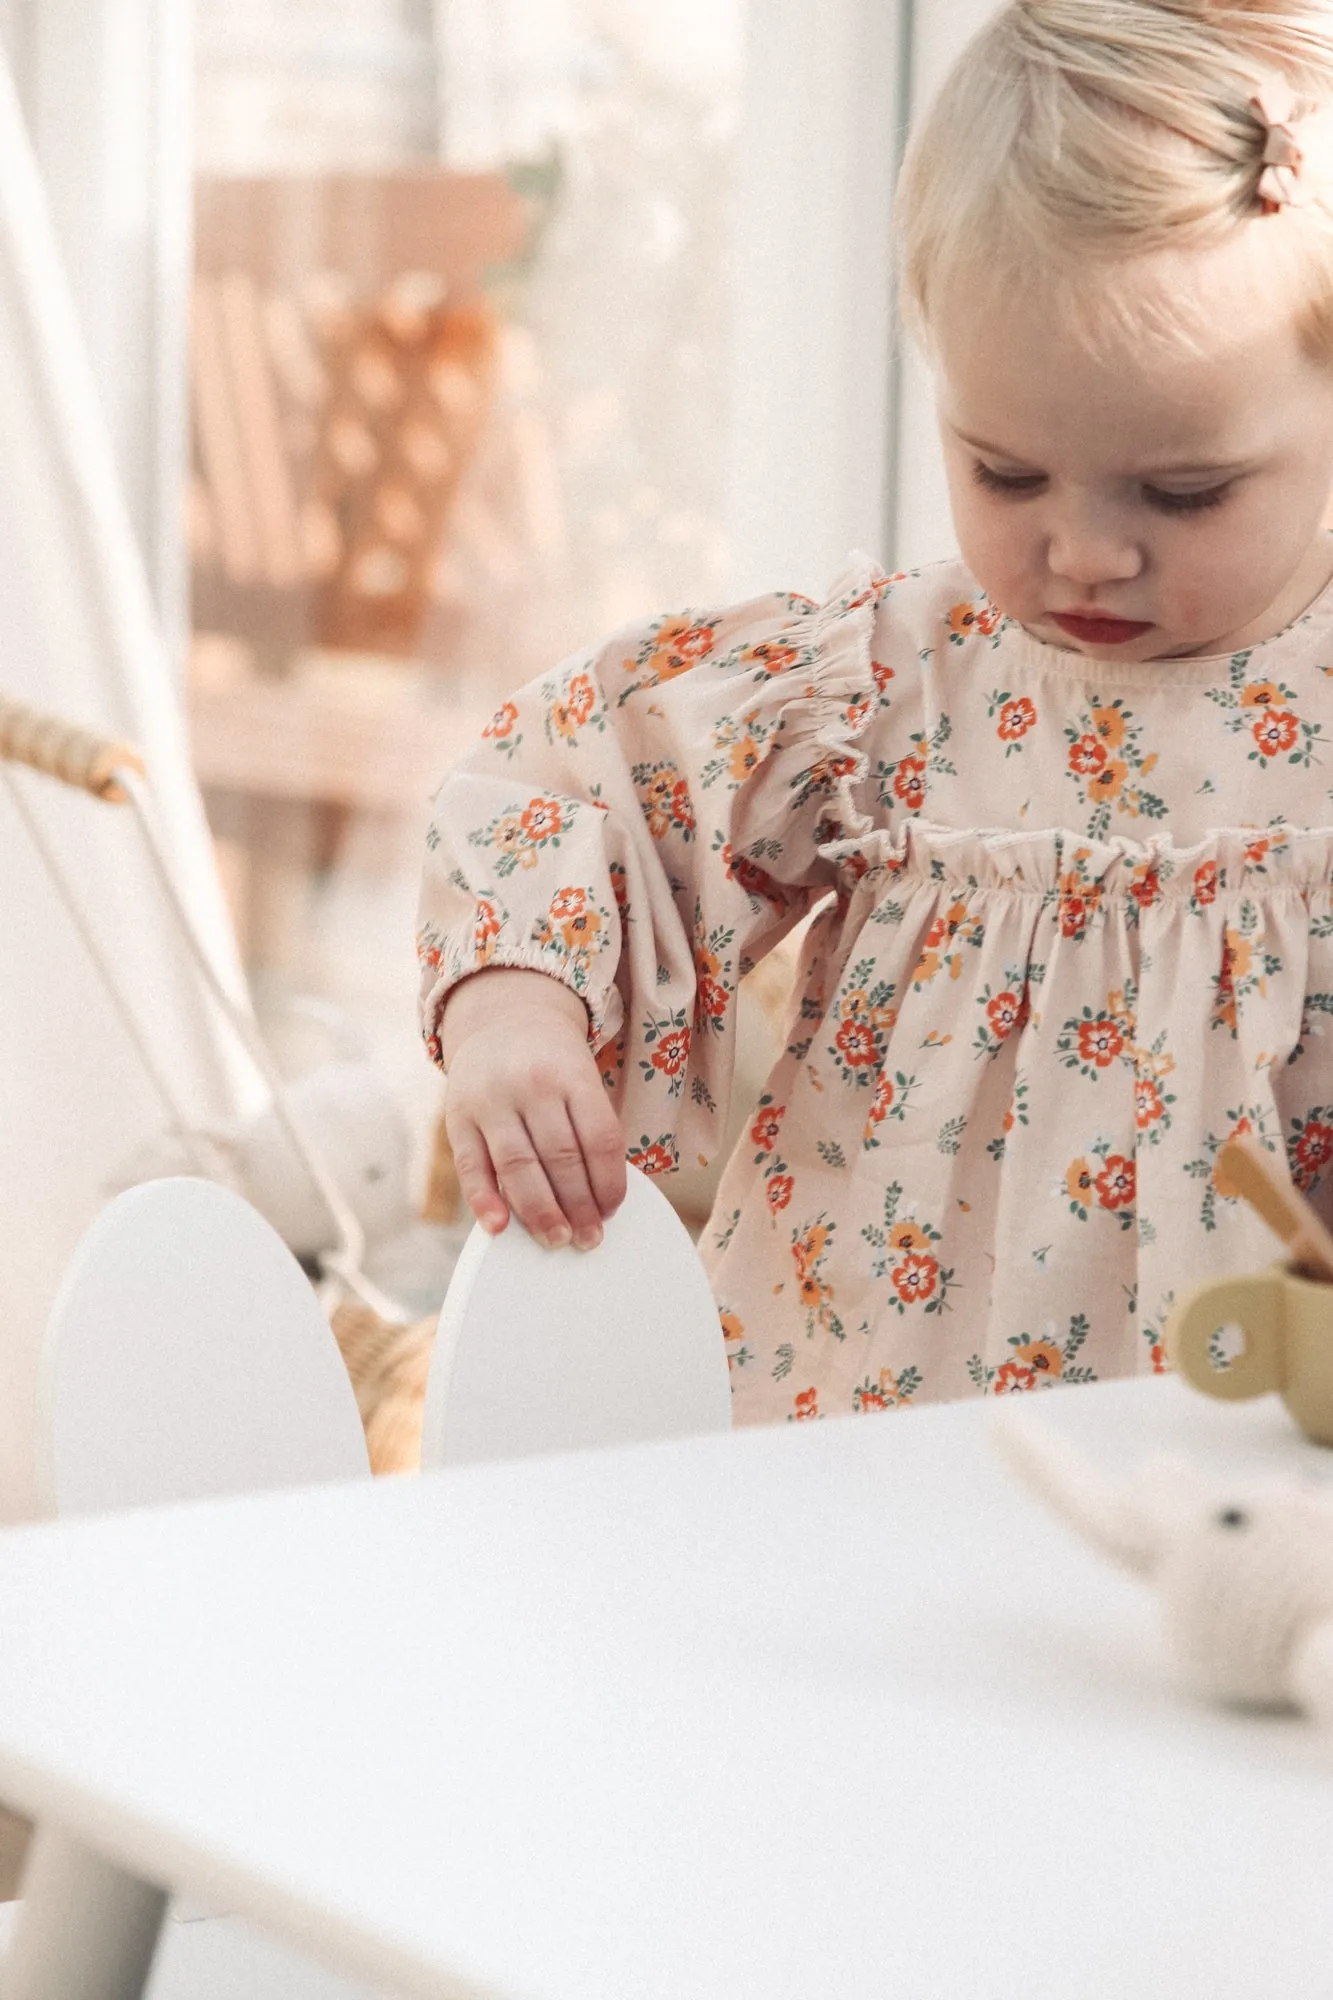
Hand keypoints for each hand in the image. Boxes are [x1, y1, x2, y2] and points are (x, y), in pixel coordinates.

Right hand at [440, 969, 626, 1248]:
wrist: (501, 1016)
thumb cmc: (552, 1064)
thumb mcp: (581, 1079)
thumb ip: (589, 1129)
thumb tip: (598, 1200)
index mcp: (572, 1074)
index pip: (599, 1138)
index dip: (609, 1182)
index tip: (612, 1211)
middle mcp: (531, 1085)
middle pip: (560, 1157)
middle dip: (578, 1206)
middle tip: (589, 1239)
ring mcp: (491, 1100)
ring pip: (518, 1166)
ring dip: (540, 1212)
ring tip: (557, 1239)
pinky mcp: (457, 1117)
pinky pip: (471, 1165)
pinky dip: (484, 1200)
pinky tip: (500, 1227)